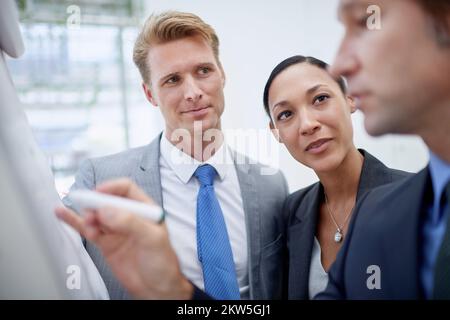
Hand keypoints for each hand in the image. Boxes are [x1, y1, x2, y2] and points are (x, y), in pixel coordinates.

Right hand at [56, 178, 192, 299]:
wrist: (156, 288)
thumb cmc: (162, 263)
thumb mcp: (152, 239)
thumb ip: (131, 223)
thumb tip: (108, 210)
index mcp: (146, 210)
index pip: (127, 190)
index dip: (112, 188)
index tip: (99, 193)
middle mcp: (129, 217)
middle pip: (108, 201)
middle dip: (96, 203)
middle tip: (90, 210)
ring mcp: (116, 230)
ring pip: (97, 215)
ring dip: (88, 216)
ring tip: (89, 223)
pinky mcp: (106, 243)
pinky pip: (88, 230)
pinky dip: (75, 222)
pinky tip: (62, 213)